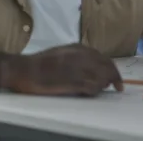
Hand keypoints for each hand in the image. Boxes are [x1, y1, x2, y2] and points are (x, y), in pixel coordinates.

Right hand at [0, 44, 123, 95]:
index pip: (103, 58)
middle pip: (107, 67)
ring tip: (102, 89)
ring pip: (102, 77)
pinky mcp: (71, 82)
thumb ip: (78, 57)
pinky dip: (96, 90)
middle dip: (114, 77)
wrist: (24, 69)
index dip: (112, 69)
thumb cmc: (41, 62)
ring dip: (105, 84)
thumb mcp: (63, 52)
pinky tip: (93, 92)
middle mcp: (81, 57)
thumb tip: (92, 65)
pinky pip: (91, 87)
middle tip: (118, 87)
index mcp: (79, 49)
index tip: (116, 78)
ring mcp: (77, 69)